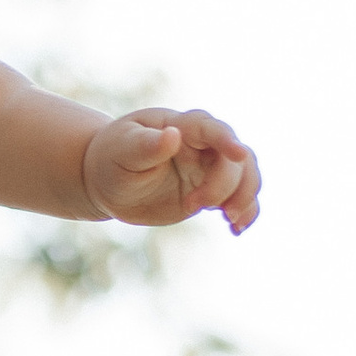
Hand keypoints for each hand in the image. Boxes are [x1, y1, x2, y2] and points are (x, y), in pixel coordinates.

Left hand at [84, 106, 260, 233]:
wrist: (109, 182)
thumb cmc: (112, 158)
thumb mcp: (123, 151)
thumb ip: (147, 145)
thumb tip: (173, 135)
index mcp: (181, 126)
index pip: (211, 129)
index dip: (227, 140)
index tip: (238, 154)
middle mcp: (202, 145)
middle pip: (236, 159)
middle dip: (226, 185)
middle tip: (194, 207)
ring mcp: (209, 168)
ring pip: (246, 176)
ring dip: (245, 198)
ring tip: (231, 221)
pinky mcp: (211, 190)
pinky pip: (240, 198)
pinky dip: (246, 213)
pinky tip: (235, 229)